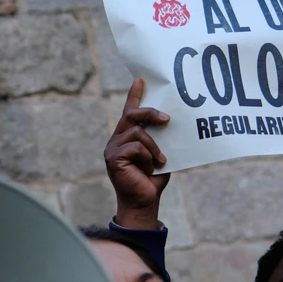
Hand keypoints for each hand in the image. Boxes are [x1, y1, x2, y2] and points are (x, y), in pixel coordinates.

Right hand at [106, 79, 170, 229]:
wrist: (144, 202)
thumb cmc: (152, 180)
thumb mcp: (159, 154)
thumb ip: (159, 139)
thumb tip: (170, 121)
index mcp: (127, 137)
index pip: (129, 112)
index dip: (134, 95)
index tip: (141, 80)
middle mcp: (117, 139)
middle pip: (132, 115)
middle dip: (150, 113)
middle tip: (167, 119)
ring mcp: (112, 148)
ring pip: (138, 133)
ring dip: (154, 147)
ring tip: (160, 161)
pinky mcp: (112, 157)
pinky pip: (135, 147)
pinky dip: (147, 157)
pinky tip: (149, 169)